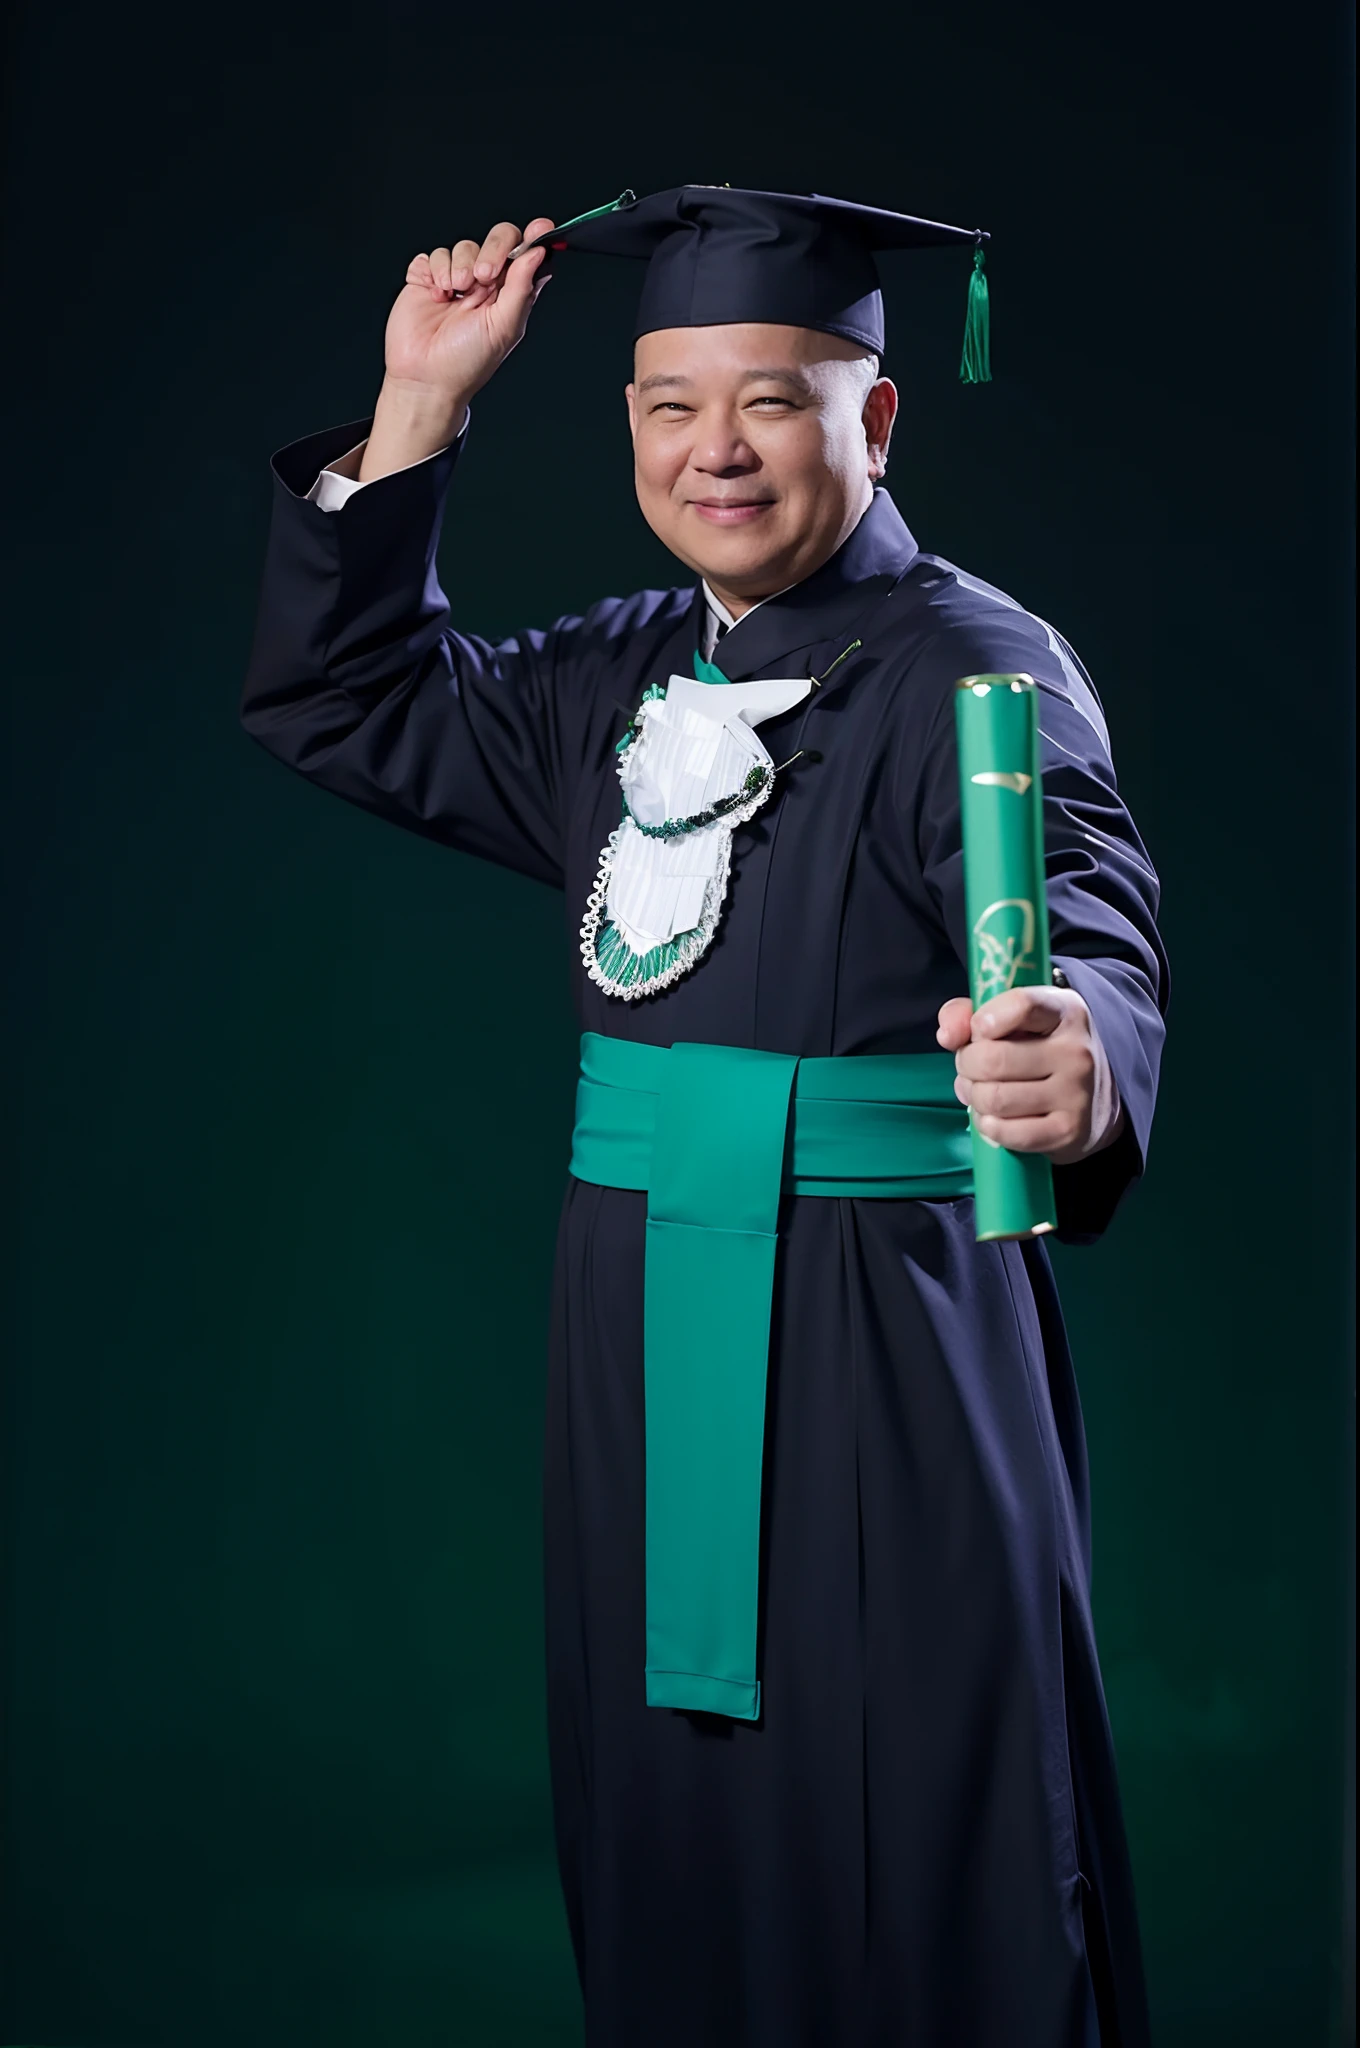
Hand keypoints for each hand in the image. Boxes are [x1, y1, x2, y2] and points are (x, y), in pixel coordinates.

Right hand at [359, 216, 554, 479]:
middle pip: (498, 240)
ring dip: (460, 267)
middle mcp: (485, 284)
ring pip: (464, 246)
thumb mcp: (504, 327)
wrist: (425, 377)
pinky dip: (436, 271)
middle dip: (493, 250)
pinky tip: (437, 295)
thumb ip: (522, 288)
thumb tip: (538, 253)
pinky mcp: (427, 278)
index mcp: (509, 295)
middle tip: (484, 276)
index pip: (527, 256)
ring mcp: (456, 278)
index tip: (541, 228)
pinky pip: (434, 255)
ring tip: (455, 294)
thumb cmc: (467, 362)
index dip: (535, 239)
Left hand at [935, 984, 1122, 1165]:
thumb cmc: (1041, 1051)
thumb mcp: (1015, 1019)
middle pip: (991, 1059)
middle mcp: (1076, 1051)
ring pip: (994, 1098)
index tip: (978, 1030)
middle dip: (967, 1065)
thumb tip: (947, 1036)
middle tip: (972, 1069)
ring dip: (975, 1098)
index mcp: (1064, 1012)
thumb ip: (969, 1013)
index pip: (1020, 1004)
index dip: (983, 1019)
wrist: (1096, 1101)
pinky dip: (989, 1126)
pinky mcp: (1068, 1131)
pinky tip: (996, 1118)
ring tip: (982, 1092)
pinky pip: (1006, 1132)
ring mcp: (1076, 1094)